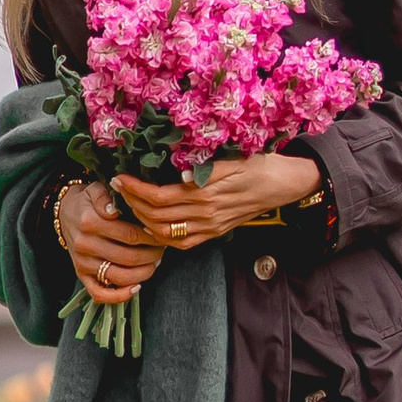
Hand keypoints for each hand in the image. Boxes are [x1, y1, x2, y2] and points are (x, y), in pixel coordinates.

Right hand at [54, 177, 164, 307]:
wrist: (66, 213)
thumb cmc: (88, 202)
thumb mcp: (96, 190)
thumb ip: (106, 196)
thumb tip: (113, 210)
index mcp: (90, 222)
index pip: (130, 235)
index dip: (151, 238)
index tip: (161, 235)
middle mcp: (85, 244)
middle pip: (128, 258)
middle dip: (152, 256)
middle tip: (162, 250)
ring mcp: (82, 262)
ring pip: (119, 277)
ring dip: (143, 274)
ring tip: (154, 264)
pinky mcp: (81, 275)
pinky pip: (99, 293)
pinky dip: (119, 296)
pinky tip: (135, 287)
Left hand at [114, 152, 321, 249]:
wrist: (285, 184)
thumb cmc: (260, 164)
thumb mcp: (235, 159)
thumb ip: (208, 170)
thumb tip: (180, 178)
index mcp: (208, 195)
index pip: (159, 197)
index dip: (135, 189)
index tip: (119, 177)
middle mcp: (206, 215)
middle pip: (156, 216)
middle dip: (132, 203)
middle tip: (117, 187)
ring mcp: (210, 227)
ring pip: (165, 232)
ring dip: (142, 219)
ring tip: (129, 202)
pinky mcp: (215, 232)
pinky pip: (182, 242)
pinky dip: (160, 235)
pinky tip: (151, 223)